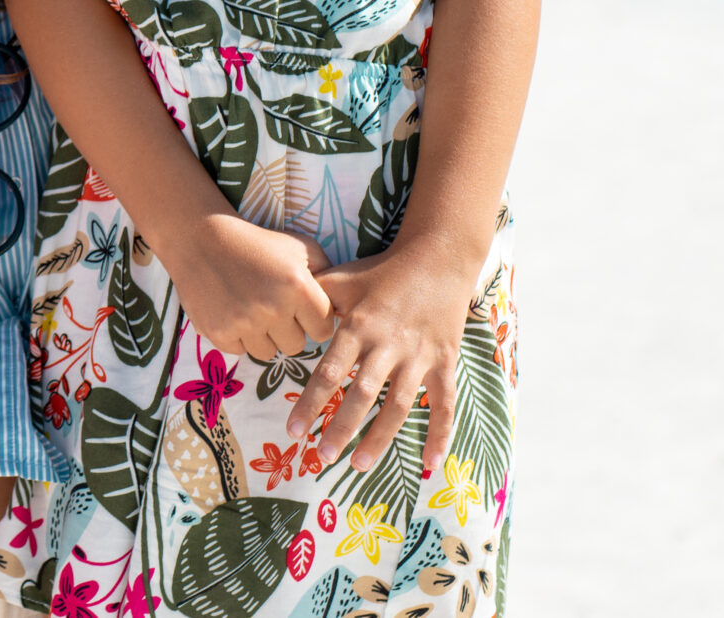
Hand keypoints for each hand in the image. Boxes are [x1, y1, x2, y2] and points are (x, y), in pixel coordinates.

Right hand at [164, 213, 333, 361]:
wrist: (200, 238)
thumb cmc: (257, 242)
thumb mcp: (300, 247)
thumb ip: (327, 274)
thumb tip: (343, 307)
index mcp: (297, 287)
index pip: (323, 330)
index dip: (312, 318)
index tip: (300, 306)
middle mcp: (272, 308)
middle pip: (296, 345)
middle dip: (288, 329)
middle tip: (273, 306)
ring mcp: (242, 323)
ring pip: (269, 352)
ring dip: (264, 336)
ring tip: (252, 309)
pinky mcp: (218, 333)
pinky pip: (240, 350)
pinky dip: (238, 336)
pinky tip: (233, 311)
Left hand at [290, 238, 478, 473]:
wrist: (437, 259)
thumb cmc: (381, 271)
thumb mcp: (342, 279)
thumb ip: (313, 299)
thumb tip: (278, 308)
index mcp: (359, 327)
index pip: (329, 372)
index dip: (310, 403)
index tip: (294, 430)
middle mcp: (388, 346)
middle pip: (362, 394)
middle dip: (341, 428)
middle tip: (322, 456)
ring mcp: (419, 357)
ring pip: (399, 406)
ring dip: (380, 438)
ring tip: (358, 465)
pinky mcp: (445, 364)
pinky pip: (444, 404)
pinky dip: (439, 434)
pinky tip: (429, 464)